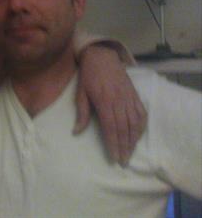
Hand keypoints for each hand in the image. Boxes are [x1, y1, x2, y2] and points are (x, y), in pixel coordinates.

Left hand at [74, 46, 146, 165]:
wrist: (101, 56)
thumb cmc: (88, 75)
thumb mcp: (80, 93)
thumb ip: (81, 113)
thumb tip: (76, 132)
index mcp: (104, 102)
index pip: (110, 128)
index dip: (113, 144)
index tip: (114, 158)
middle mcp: (119, 101)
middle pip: (124, 129)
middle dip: (124, 147)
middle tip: (123, 161)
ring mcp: (129, 98)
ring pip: (134, 123)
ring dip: (134, 140)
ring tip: (130, 153)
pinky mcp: (134, 94)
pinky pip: (141, 113)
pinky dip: (141, 126)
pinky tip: (138, 136)